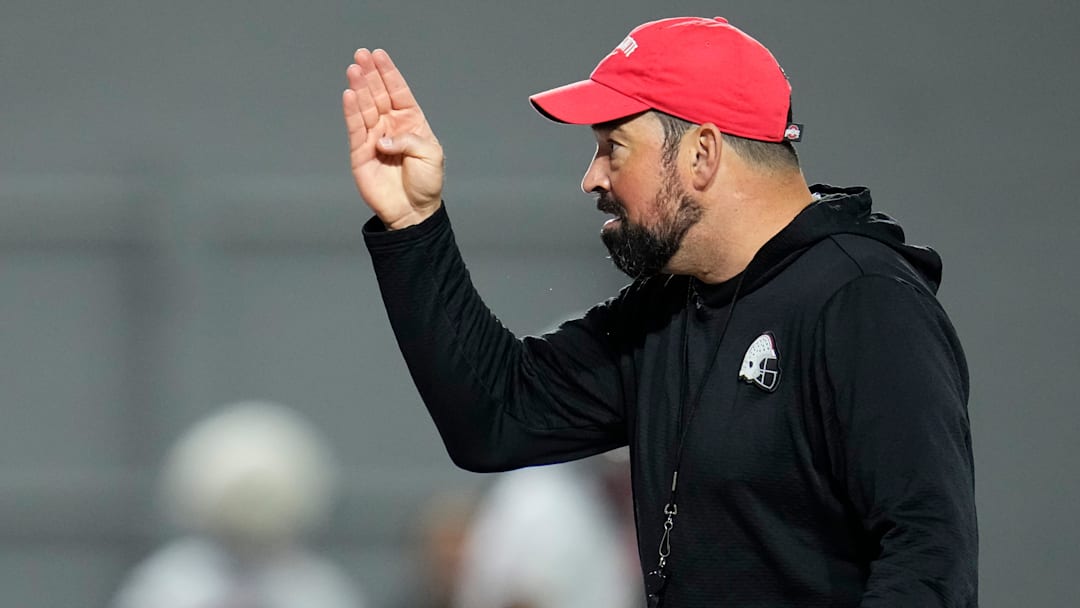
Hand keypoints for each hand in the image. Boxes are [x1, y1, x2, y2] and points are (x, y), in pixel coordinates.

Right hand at [343, 49, 443, 228]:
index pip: (398, 92)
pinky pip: (355, 128)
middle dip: (370, 74)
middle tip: (360, 55)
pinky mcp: (360, 152)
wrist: (413, 211)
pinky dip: (351, 112)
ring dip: (359, 88)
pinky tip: (349, 95)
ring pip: (365, 108)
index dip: (388, 73)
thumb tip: (383, 138)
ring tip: (354, 70)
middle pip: (378, 94)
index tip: (378, 55)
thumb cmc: (426, 183)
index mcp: (411, 122)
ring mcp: (374, 138)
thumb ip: (409, 140)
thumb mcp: (430, 155)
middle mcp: (391, 126)